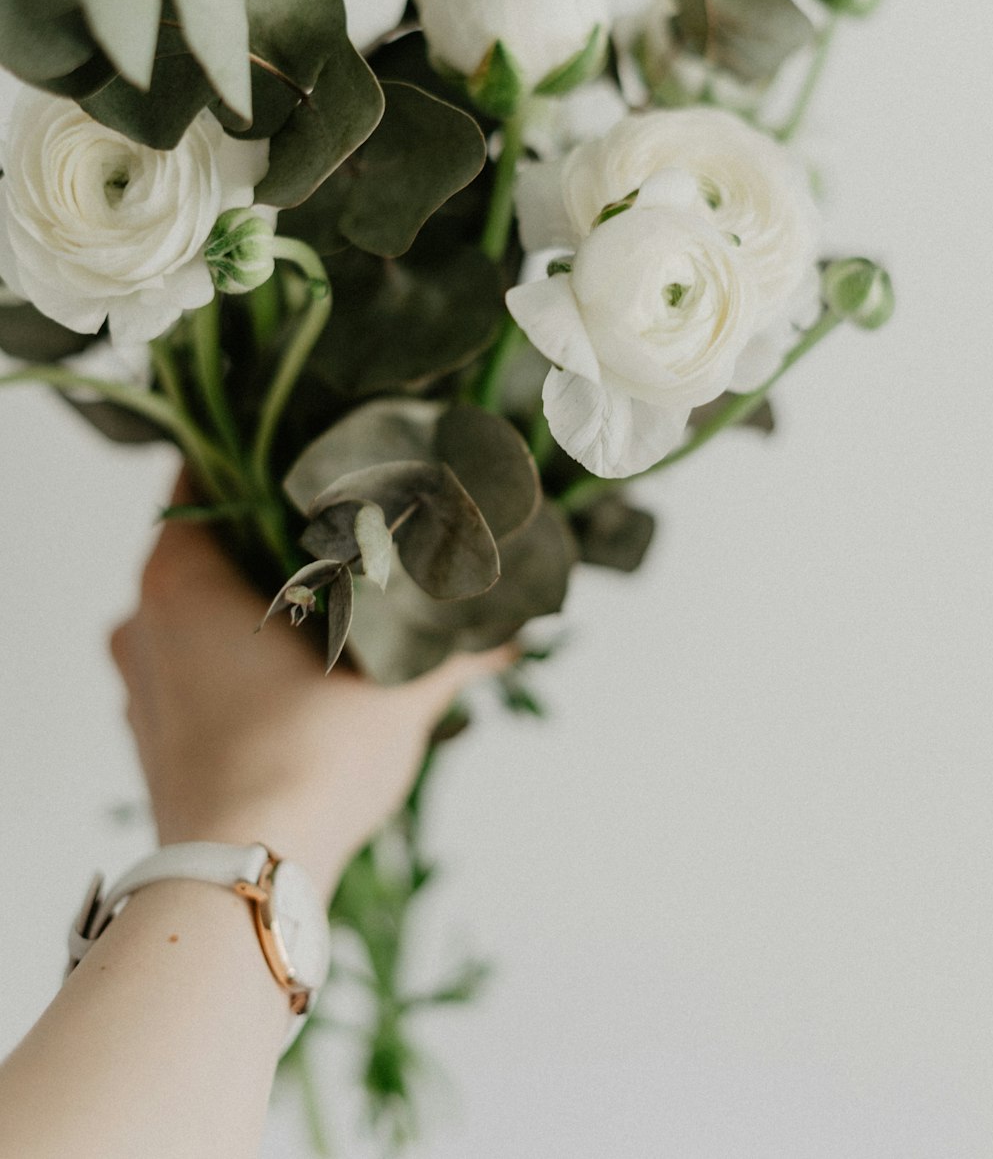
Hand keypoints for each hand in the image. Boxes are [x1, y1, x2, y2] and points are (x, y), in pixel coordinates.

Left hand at [110, 474, 512, 900]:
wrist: (244, 881)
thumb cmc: (306, 759)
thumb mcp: (397, 691)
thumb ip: (457, 646)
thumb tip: (516, 625)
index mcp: (177, 576)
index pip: (204, 473)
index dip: (261, 453)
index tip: (315, 448)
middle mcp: (140, 618)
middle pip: (206, 544)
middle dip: (273, 537)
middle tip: (344, 529)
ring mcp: (139, 681)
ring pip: (198, 613)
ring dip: (257, 605)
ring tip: (335, 607)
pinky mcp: (152, 735)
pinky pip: (193, 668)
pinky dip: (238, 660)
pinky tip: (301, 677)